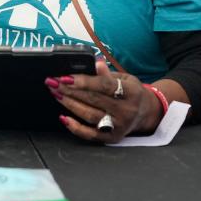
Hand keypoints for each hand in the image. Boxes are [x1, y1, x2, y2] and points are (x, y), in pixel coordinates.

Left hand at [47, 60, 162, 143]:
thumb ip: (108, 74)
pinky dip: (75, 127)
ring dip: (69, 104)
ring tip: (56, 94)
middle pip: (93, 100)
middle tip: (53, 82)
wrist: (147, 113)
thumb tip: (95, 62)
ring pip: (89, 115)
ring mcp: (119, 126)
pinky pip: (91, 135)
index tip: (65, 77)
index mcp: (131, 92)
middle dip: (70, 90)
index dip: (83, 81)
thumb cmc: (131, 92)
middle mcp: (126, 110)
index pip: (104, 85)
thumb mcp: (125, 79)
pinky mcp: (112, 138)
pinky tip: (64, 118)